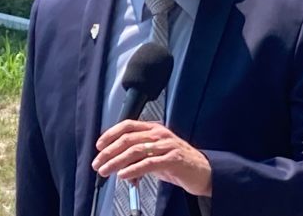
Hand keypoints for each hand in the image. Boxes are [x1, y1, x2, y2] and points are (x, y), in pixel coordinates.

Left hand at [91, 119, 211, 196]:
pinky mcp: (174, 159)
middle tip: (98, 162)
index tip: (99, 145)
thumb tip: (117, 165)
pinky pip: (149, 163)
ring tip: (105, 170)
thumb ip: (137, 157)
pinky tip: (124, 175)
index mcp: (153, 129)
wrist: (205, 172)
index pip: (127, 125)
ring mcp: (167, 145)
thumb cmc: (178, 163)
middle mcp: (159, 134)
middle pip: (128, 138)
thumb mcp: (155, 155)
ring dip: (116, 161)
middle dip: (109, 151)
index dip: (111, 134)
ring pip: (135, 150)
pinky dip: (133, 170)